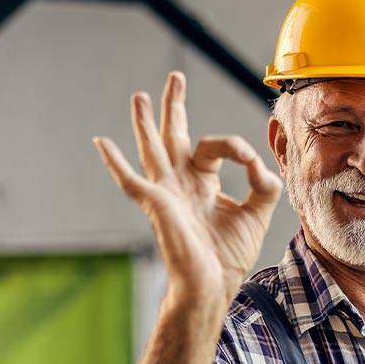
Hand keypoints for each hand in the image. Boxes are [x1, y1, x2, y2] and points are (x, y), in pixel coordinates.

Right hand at [94, 71, 282, 302]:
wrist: (212, 285)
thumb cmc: (230, 257)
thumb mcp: (258, 212)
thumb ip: (263, 183)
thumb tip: (256, 162)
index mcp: (202, 184)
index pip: (214, 148)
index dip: (233, 146)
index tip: (249, 160)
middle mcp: (181, 184)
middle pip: (174, 136)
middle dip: (175, 107)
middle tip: (176, 78)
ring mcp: (165, 192)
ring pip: (152, 149)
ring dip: (145, 122)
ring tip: (140, 96)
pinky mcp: (156, 204)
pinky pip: (131, 180)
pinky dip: (115, 162)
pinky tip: (101, 142)